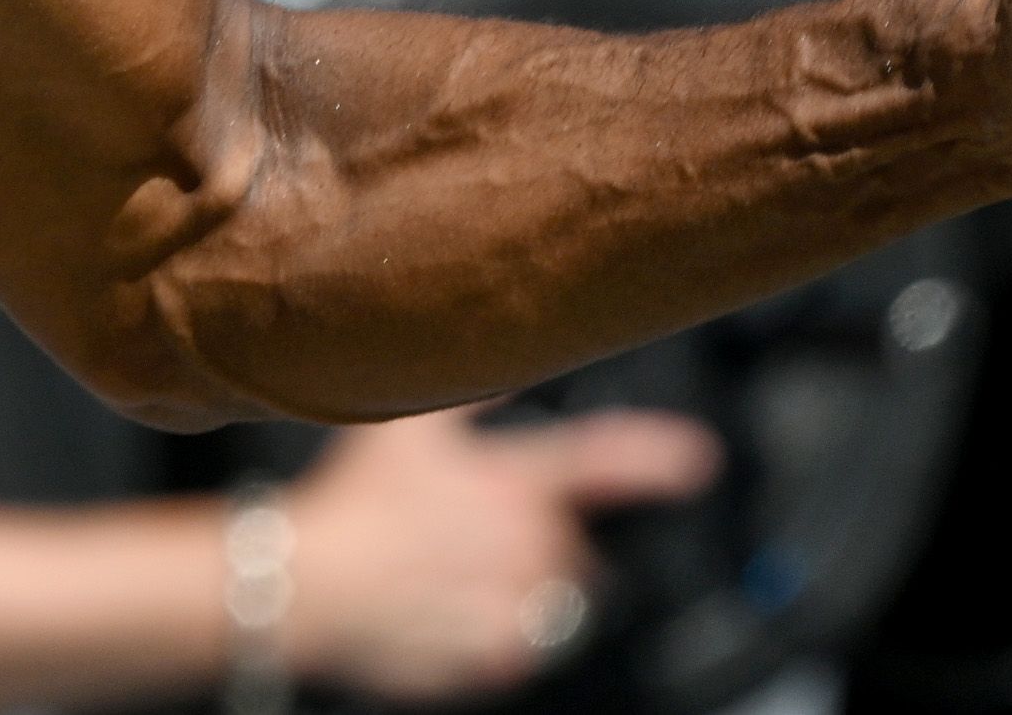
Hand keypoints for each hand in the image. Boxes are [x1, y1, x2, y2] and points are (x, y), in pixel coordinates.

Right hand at [282, 406, 717, 699]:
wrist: (314, 585)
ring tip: (442, 569)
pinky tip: (438, 606)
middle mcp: (530, 546)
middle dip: (530, 538)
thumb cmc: (354, 502)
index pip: (599, 459)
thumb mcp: (405, 427)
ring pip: (543, 596)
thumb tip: (501, 355)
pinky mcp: (499, 656)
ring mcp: (518, 605)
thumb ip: (468, 395)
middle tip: (460, 530)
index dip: (653, 454)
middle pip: (564, 544)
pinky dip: (489, 631)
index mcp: (514, 483)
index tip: (697, 456)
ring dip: (513, 585)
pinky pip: (515, 644)